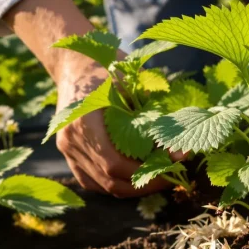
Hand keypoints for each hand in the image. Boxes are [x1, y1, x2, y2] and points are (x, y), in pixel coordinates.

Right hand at [54, 58, 169, 196]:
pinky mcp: (69, 154)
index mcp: (83, 123)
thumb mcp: (133, 87)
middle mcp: (70, 140)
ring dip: (133, 187)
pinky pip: (93, 181)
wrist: (74, 62)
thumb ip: (154, 120)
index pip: (115, 164)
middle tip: (171, 176)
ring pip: (102, 186)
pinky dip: (116, 184)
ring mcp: (67, 150)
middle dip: (145, 183)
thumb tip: (181, 153)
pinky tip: (138, 176)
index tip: (172, 166)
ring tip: (158, 177)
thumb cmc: (108, 68)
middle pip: (110, 180)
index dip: (146, 171)